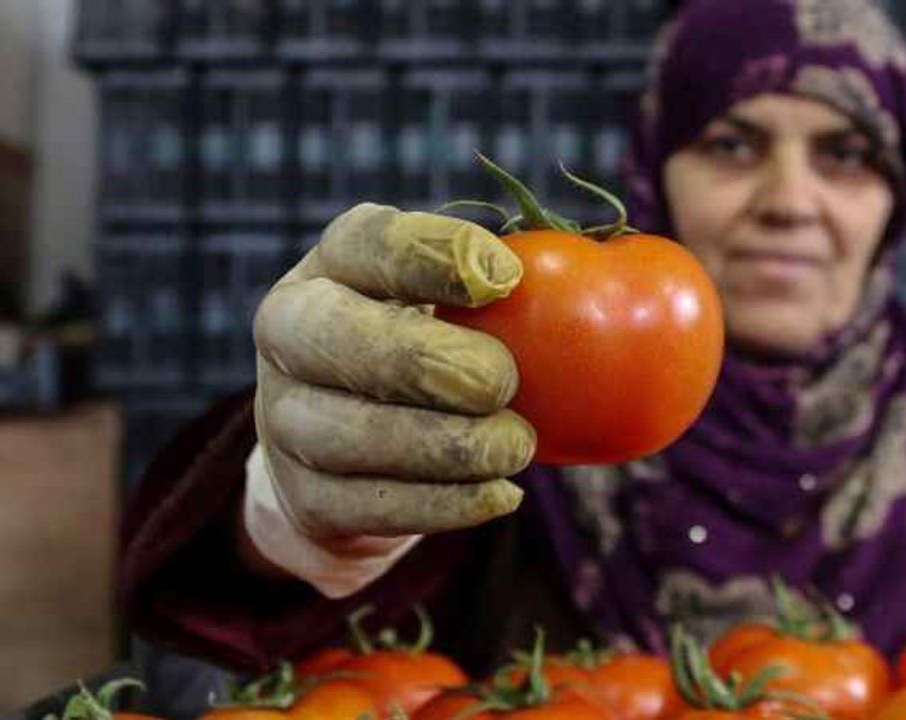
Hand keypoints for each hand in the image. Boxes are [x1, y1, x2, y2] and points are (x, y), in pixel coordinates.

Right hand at [252, 203, 534, 538]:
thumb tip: (620, 270)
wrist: (353, 445)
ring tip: (516, 446)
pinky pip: (369, 506)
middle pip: (336, 337)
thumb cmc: (436, 345)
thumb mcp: (457, 301)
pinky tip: (501, 495)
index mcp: (336, 264)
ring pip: (346, 434)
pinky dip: (442, 504)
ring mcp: (285, 417)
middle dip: (423, 359)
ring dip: (441, 444)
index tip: (507, 277)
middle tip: (501, 381)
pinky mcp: (306, 496)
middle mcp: (292, 331)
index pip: (369, 243)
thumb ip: (510, 286)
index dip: (434, 256)